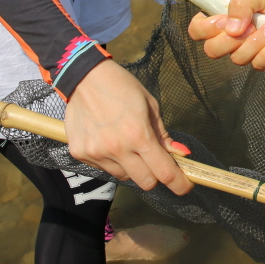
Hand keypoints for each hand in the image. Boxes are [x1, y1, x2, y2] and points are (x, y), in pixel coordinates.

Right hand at [64, 60, 191, 194]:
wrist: (84, 77)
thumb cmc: (122, 87)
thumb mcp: (150, 105)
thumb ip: (163, 134)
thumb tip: (179, 154)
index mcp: (138, 134)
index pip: (164, 172)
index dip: (179, 183)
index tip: (185, 186)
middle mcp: (117, 148)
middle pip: (146, 183)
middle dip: (156, 175)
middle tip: (155, 160)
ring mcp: (96, 153)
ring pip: (124, 177)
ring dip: (132, 167)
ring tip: (126, 143)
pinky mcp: (80, 154)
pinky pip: (104, 168)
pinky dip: (111, 160)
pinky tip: (108, 140)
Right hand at [187, 0, 264, 70]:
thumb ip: (241, 4)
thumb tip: (230, 28)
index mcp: (224, 15)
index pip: (198, 29)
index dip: (204, 29)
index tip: (222, 22)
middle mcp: (233, 35)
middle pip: (213, 50)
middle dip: (230, 41)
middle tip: (250, 26)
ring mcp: (250, 49)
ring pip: (237, 59)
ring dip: (255, 44)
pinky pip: (259, 65)